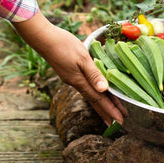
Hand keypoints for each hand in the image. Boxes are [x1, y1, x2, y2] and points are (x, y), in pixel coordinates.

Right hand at [12, 12, 127, 125]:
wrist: (43, 38)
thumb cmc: (63, 45)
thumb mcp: (82, 58)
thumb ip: (93, 73)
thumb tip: (104, 90)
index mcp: (80, 81)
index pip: (99, 100)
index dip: (110, 111)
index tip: (120, 122)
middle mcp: (76, 83)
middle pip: (95, 101)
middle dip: (107, 112)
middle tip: (119, 124)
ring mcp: (73, 78)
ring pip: (92, 95)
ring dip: (103, 104)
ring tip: (112, 112)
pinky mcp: (71, 72)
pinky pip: (88, 87)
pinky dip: (96, 93)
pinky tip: (99, 93)